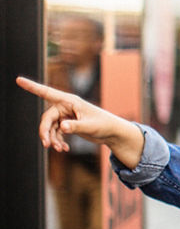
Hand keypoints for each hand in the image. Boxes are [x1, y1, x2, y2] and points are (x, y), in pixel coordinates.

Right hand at [15, 76, 142, 163]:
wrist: (112, 132)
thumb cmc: (104, 124)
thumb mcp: (90, 126)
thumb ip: (75, 126)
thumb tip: (62, 127)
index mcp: (70, 101)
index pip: (47, 92)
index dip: (32, 86)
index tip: (18, 79)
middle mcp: (66, 106)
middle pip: (46, 118)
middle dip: (45, 132)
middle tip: (46, 145)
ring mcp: (65, 115)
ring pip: (50, 127)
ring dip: (52, 139)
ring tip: (60, 149)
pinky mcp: (67, 124)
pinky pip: (55, 132)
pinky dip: (57, 141)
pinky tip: (64, 149)